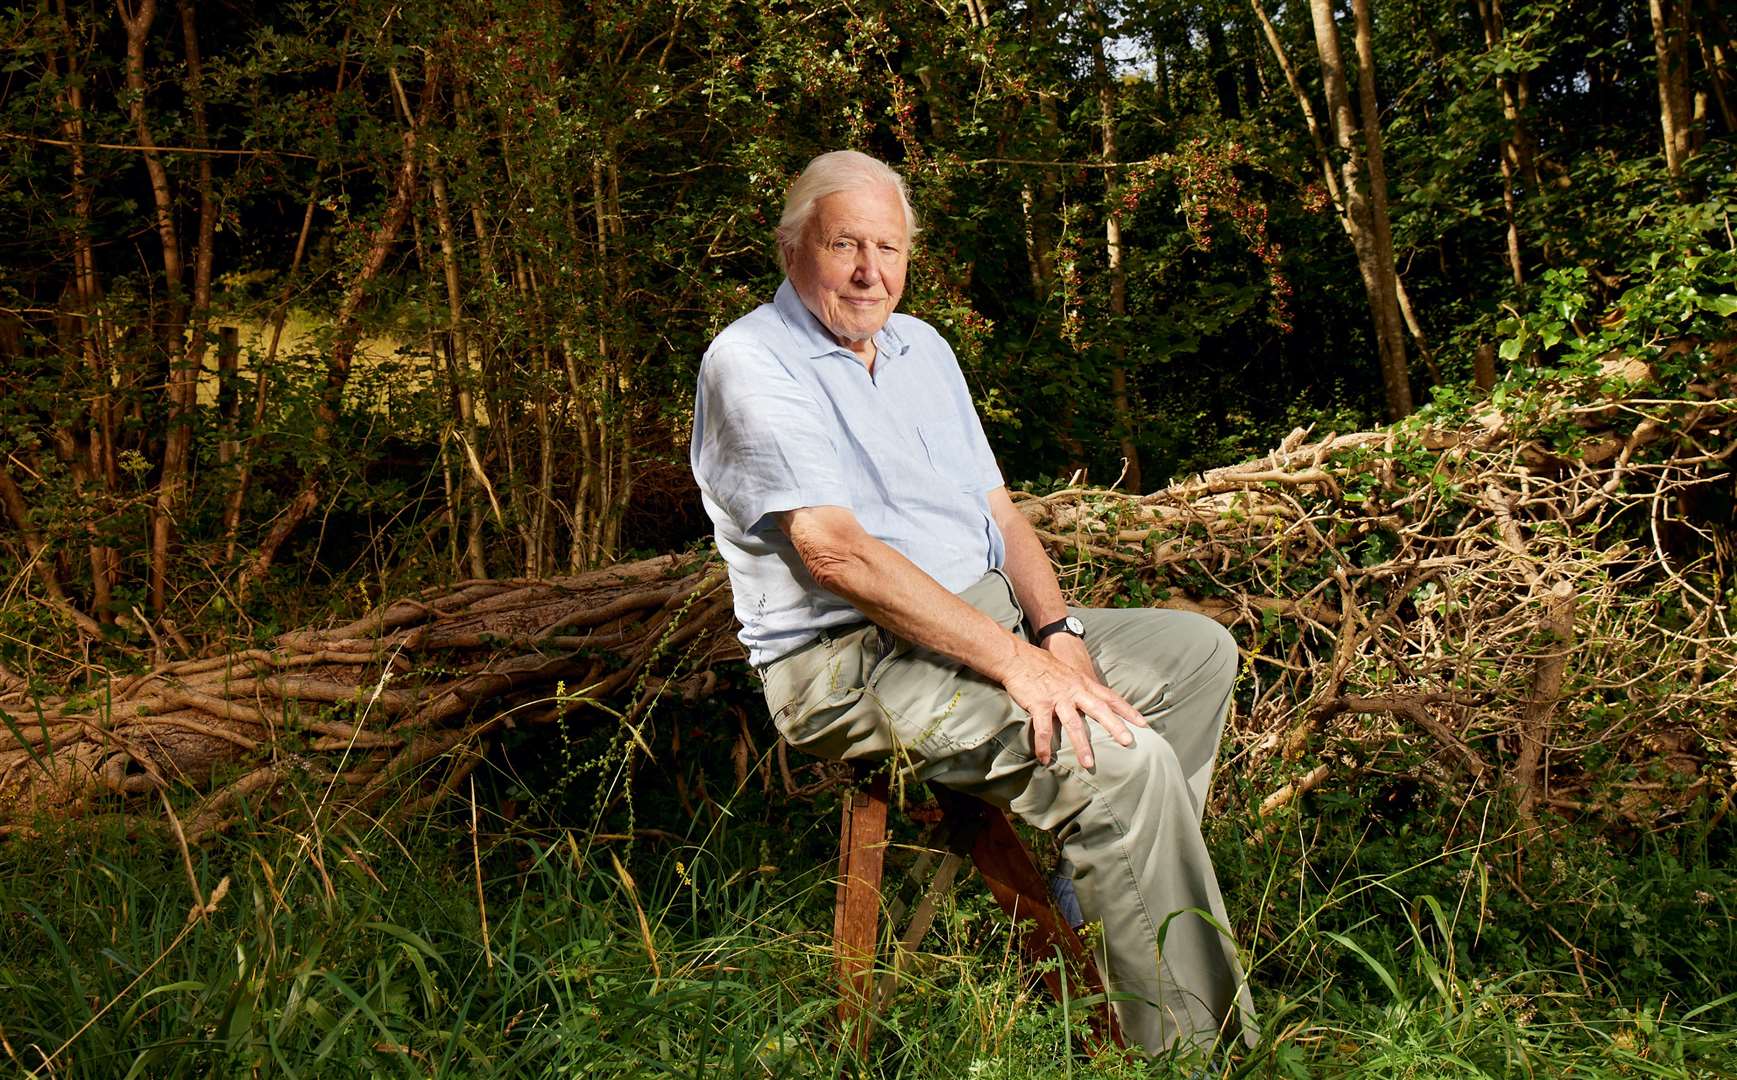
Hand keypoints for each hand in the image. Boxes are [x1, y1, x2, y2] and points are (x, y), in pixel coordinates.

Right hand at [999, 641, 1148, 768]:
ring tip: (1088, 764)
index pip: (1110, 698)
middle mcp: (1074, 691)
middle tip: (1128, 742)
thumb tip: (1092, 701)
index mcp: (1083, 684)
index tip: (1143, 724)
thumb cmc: (1042, 666)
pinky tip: (1045, 759)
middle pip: (1099, 709)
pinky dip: (1044, 745)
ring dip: (1081, 745)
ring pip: (1073, 723)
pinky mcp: (1038, 704)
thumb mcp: (1069, 674)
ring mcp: (1057, 698)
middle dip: (1114, 726)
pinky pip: (1042, 728)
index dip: (1127, 710)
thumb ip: (1081, 687)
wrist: (1017, 657)